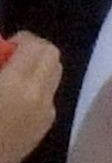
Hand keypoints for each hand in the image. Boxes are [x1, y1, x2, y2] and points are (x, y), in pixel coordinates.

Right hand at [0, 31, 60, 162]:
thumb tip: (2, 48)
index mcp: (15, 83)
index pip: (35, 46)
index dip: (21, 39)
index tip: (7, 47)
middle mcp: (38, 94)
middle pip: (52, 54)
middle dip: (34, 49)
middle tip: (13, 56)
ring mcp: (46, 109)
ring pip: (55, 72)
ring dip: (39, 66)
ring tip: (16, 74)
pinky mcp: (47, 122)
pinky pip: (50, 92)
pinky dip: (39, 85)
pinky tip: (19, 96)